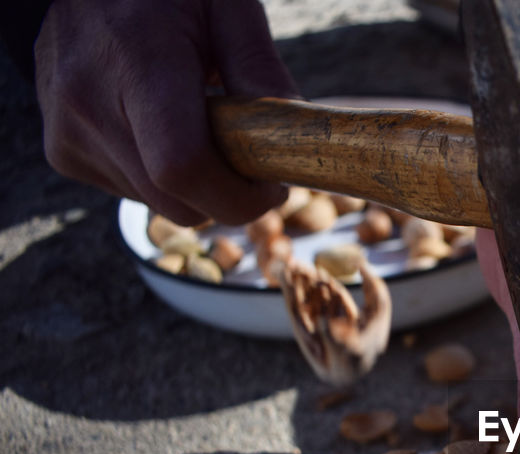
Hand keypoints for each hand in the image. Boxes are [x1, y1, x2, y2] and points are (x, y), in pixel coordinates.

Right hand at [33, 0, 298, 224]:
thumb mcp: (225, 7)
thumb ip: (259, 69)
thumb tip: (292, 137)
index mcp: (135, 62)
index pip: (183, 166)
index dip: (237, 195)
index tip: (272, 187)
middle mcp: (90, 105)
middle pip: (177, 200)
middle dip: (227, 196)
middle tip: (250, 161)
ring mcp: (70, 134)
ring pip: (159, 205)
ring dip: (196, 186)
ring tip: (197, 127)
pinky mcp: (64, 153)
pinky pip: (134, 193)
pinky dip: (163, 179)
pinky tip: (161, 130)